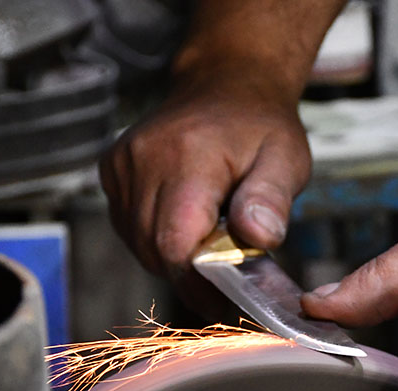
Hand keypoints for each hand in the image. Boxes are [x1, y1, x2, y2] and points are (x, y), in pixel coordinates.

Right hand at [99, 71, 310, 279]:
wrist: (226, 83)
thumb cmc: (259, 125)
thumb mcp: (286, 159)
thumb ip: (271, 200)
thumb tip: (259, 237)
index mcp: (189, 156)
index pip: (175, 243)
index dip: (199, 281)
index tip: (225, 299)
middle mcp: (145, 158)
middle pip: (154, 250)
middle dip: (190, 270)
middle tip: (226, 266)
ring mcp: (123, 163)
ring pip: (138, 242)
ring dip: (172, 254)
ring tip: (208, 233)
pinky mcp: (112, 169)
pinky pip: (127, 225)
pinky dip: (155, 234)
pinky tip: (184, 217)